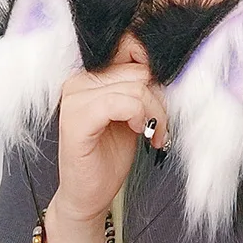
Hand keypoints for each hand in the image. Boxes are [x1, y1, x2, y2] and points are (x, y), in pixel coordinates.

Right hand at [49, 34, 168, 227]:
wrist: (89, 194)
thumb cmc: (111, 152)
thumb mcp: (134, 109)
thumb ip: (141, 84)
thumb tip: (168, 65)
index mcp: (92, 73)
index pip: (131, 47)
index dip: (154, 67)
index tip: (163, 95)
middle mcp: (79, 80)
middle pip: (140, 70)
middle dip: (159, 98)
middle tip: (162, 124)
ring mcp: (74, 98)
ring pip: (137, 87)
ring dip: (155, 112)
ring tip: (155, 133)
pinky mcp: (76, 120)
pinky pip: (122, 103)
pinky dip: (139, 116)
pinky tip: (139, 131)